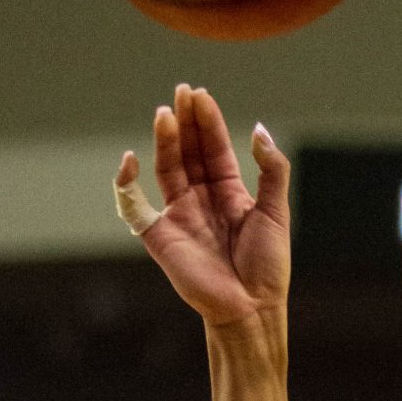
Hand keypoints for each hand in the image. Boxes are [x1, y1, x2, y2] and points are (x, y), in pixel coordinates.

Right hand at [114, 84, 290, 326]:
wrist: (252, 308)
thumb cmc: (268, 266)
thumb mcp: (277, 211)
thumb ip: (272, 169)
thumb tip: (258, 129)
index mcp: (229, 192)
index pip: (213, 148)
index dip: (207, 122)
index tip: (201, 95)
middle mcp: (201, 199)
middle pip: (188, 152)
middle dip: (185, 122)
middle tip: (182, 92)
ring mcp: (178, 216)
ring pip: (166, 169)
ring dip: (164, 141)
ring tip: (166, 114)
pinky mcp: (159, 237)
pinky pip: (133, 207)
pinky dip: (124, 185)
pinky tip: (130, 160)